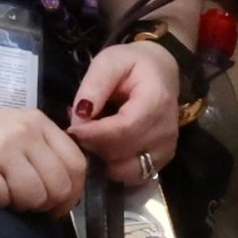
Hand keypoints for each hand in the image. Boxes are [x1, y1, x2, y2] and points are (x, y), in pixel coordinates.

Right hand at [0, 100, 87, 213]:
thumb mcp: (13, 131)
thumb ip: (42, 152)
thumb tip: (67, 192)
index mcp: (38, 123)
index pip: (77, 164)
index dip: (71, 193)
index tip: (55, 206)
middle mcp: (23, 131)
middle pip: (58, 185)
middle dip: (45, 204)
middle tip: (24, 204)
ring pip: (33, 195)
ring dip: (19, 205)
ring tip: (1, 194)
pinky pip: (1, 199)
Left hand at [66, 39, 181, 183]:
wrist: (161, 72)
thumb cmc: (134, 65)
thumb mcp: (109, 62)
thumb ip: (94, 86)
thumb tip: (80, 116)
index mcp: (156, 101)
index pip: (123, 130)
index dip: (93, 134)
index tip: (72, 128)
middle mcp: (166, 131)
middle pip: (122, 152)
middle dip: (94, 144)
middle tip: (80, 129)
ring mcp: (166, 149)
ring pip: (126, 169)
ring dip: (103, 158)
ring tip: (95, 137)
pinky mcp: (161, 161)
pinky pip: (133, 175)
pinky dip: (115, 166)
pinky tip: (107, 147)